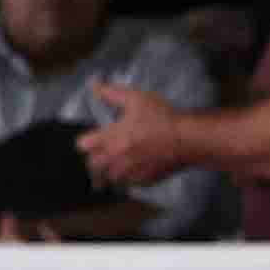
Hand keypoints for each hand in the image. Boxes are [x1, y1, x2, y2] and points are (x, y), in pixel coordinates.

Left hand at [74, 83, 194, 191]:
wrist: (186, 139)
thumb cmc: (162, 118)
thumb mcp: (135, 98)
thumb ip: (110, 93)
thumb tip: (94, 85)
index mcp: (111, 137)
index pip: (83, 145)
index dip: (87, 140)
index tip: (93, 137)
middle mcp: (118, 157)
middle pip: (93, 165)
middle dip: (96, 157)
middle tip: (103, 150)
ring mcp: (132, 171)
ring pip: (110, 177)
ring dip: (110, 169)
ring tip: (117, 161)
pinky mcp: (146, 180)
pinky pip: (129, 184)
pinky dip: (128, 178)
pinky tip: (134, 168)